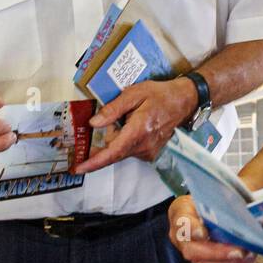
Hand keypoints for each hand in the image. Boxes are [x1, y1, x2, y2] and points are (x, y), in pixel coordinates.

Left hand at [75, 78, 197, 173]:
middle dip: (102, 143)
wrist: (185, 101)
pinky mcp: (151, 152)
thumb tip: (94, 123)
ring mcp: (149, 151)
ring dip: (116, 139)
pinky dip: (125, 141)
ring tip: (127, 119)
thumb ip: (113, 109)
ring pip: (121, 151)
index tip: (78, 168)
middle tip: (103, 126)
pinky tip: (133, 125)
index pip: (112, 152)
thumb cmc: (160, 94)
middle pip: (113, 152)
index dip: (93, 162)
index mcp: (138, 131)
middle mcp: (143, 146)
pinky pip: (130, 150)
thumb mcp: (134, 94)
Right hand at [167, 195, 255, 262]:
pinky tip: (247, 260)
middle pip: (192, 251)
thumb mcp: (215, 191)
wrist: (218, 208)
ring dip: (229, 262)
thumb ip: (222, 198)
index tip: (203, 234)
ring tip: (248, 254)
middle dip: (217, 253)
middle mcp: (180, 236)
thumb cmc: (215, 198)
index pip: (181, 222)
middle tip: (239, 251)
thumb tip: (244, 206)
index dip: (190, 229)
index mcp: (181, 212)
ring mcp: (191, 252)